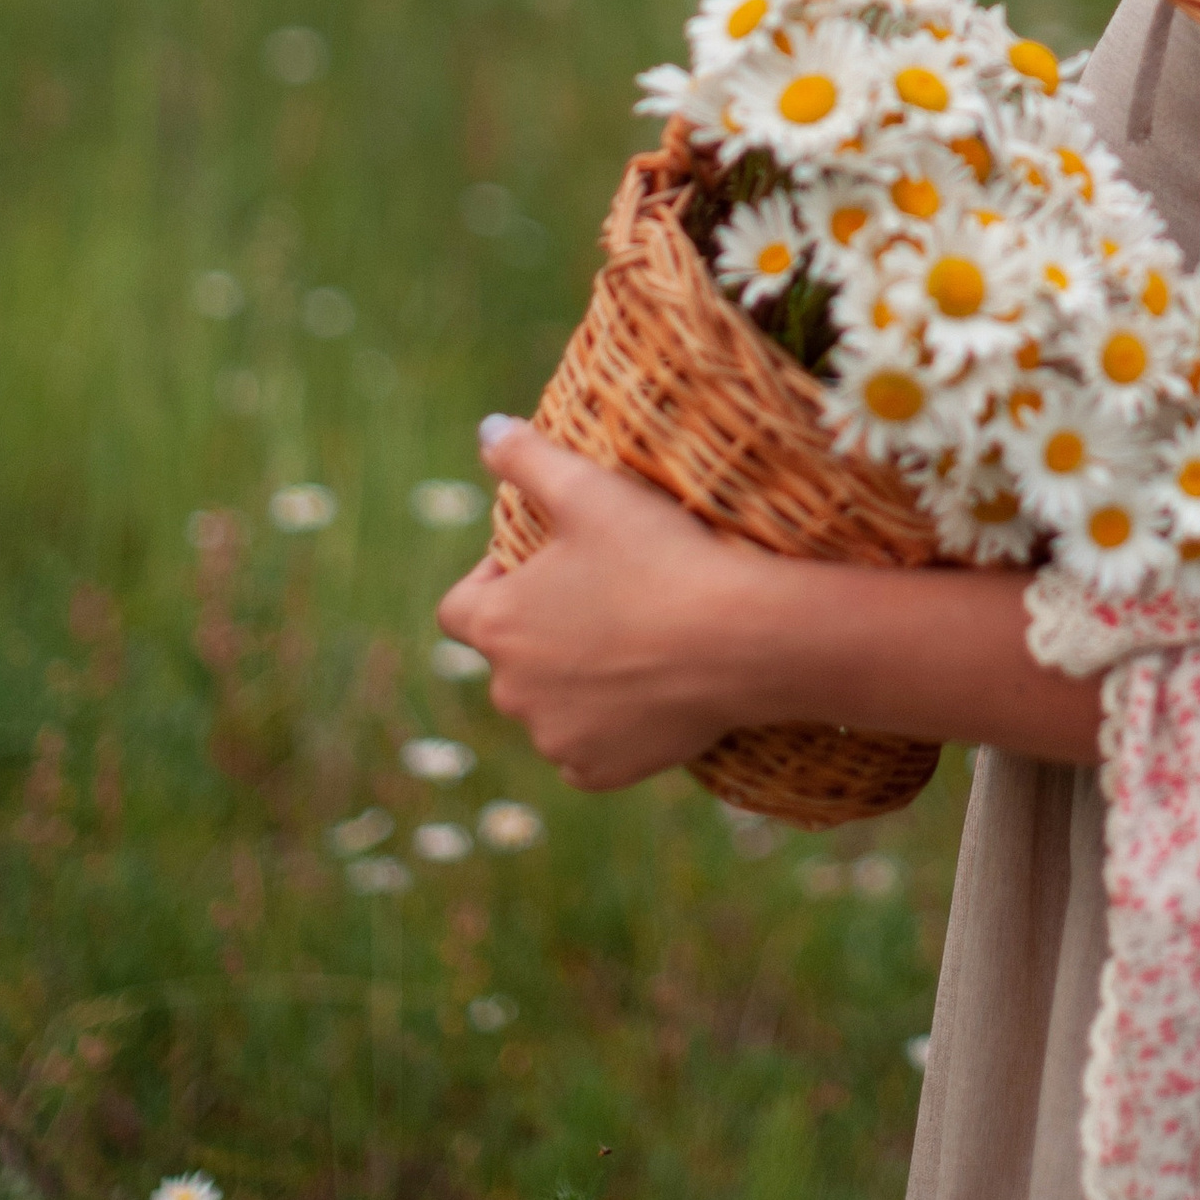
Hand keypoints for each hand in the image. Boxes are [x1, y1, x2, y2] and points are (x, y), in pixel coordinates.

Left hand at [436, 421, 786, 792]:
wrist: (740, 640)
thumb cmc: (660, 558)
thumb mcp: (589, 490)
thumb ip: (527, 458)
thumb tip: (486, 428)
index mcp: (497, 623)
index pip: (459, 607)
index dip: (490, 583)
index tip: (538, 565)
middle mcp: (511, 691)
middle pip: (509, 658)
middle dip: (541, 631)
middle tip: (603, 599)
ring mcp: (555, 737)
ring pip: (549, 707)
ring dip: (573, 683)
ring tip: (632, 646)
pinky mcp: (600, 771)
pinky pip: (586, 752)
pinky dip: (605, 730)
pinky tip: (645, 697)